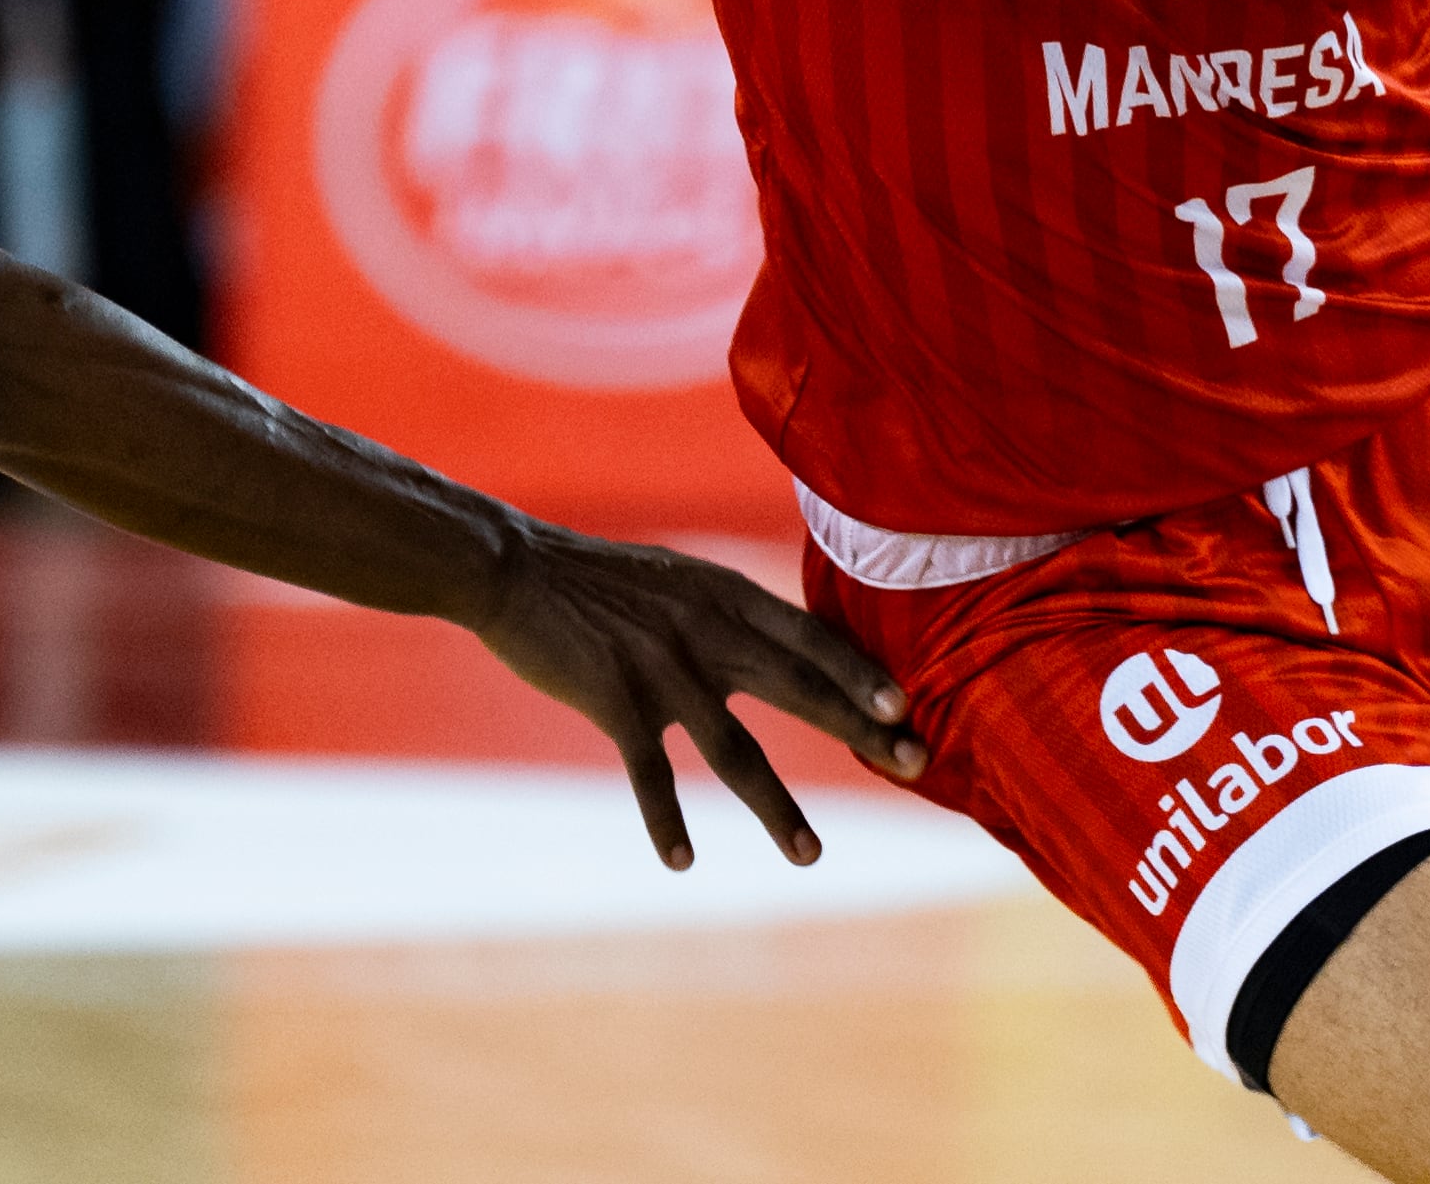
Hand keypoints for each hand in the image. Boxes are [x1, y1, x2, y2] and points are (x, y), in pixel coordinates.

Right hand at [475, 525, 927, 869]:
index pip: (808, 637)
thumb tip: (785, 644)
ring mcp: (663, 668)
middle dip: (860, 729)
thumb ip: (729, 612)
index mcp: (723, 595)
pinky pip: (651, 774)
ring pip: (736, 751)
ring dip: (778, 808)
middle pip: (799, 689)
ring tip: (812, 856)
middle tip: (915, 765)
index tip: (905, 708)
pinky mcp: (616, 700)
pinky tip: (682, 861)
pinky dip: (666, 821)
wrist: (514, 568)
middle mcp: (706, 631)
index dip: (860, 673)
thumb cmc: (597, 578)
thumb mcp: (678, 577)